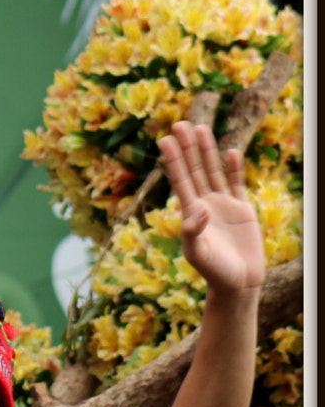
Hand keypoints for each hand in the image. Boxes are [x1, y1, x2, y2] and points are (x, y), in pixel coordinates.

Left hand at [157, 121, 265, 293]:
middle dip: (187, 147)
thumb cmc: (213, 271)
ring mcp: (223, 205)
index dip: (173, 160)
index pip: (179, 180)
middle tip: (180, 123)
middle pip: (194, 169)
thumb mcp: (197, 253)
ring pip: (212, 171)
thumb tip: (199, 209)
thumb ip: (193, 231)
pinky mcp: (242, 210)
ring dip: (207, 151)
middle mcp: (204, 204)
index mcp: (190, 212)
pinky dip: (233, 168)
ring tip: (201, 128)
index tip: (165, 139)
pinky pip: (236, 183)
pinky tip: (231, 150)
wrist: (237, 282)